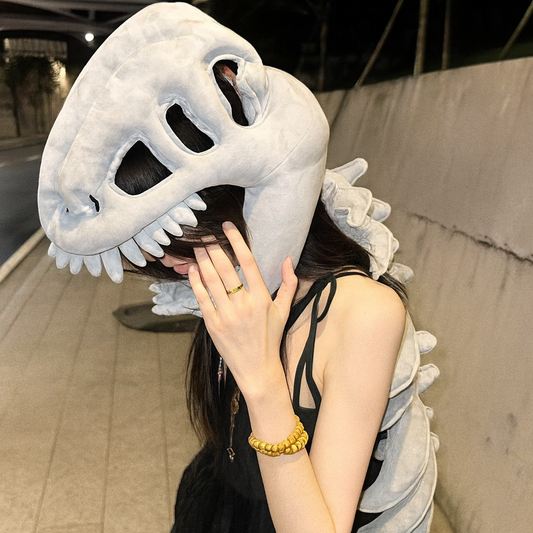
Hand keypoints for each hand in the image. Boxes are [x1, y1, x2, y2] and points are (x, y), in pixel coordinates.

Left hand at [188, 221, 297, 393]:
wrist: (257, 368)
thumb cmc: (271, 337)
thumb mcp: (284, 310)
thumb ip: (289, 283)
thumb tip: (288, 258)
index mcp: (262, 298)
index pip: (248, 262)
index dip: (236, 241)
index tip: (227, 227)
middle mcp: (244, 304)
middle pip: (225, 268)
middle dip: (213, 247)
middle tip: (205, 234)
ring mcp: (227, 315)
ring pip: (211, 280)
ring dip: (202, 261)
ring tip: (197, 247)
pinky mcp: (213, 325)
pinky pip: (202, 298)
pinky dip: (195, 282)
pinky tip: (192, 270)